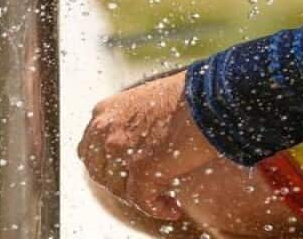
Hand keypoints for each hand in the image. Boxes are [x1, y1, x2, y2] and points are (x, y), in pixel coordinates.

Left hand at [78, 70, 219, 220]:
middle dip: (123, 184)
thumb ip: (133, 123)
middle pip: (101, 173)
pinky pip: (142, 200)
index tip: (128, 174)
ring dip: (142, 197)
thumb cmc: (191, 96)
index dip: (109, 167)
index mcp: (105, 111)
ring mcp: (120, 148)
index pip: (89, 151)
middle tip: (149, 188)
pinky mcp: (140, 168)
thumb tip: (138, 149)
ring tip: (165, 198)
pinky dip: (157, 208)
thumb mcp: (148, 101)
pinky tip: (172, 208)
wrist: (213, 95)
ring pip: (120, 190)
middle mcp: (105, 129)